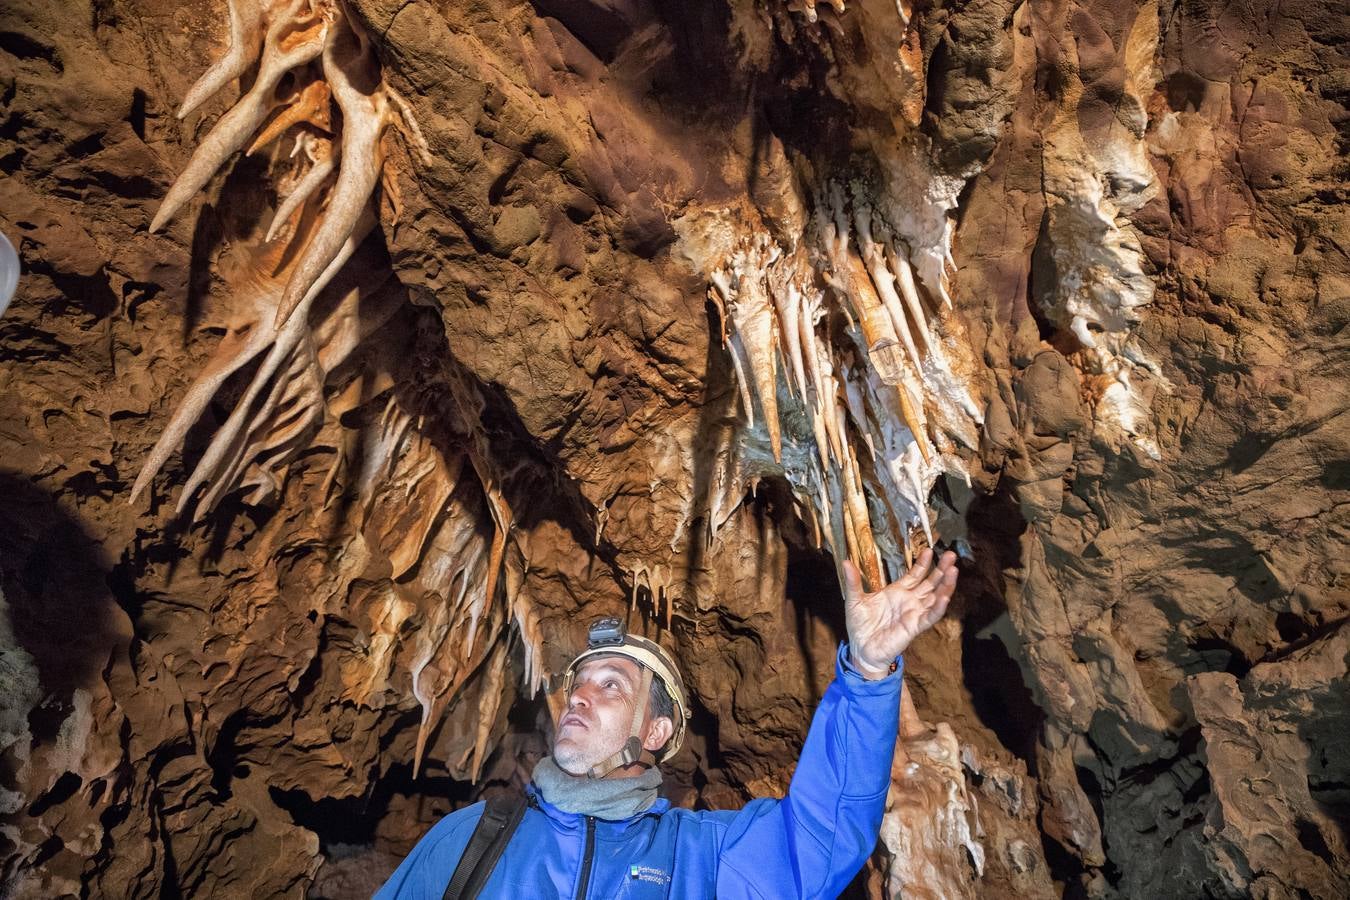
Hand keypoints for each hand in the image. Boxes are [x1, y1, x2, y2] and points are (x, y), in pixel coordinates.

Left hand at [843, 548, 957, 677]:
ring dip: (946, 585)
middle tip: (951, 555)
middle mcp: (909, 601)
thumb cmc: (860, 626)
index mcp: (897, 592)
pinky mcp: (914, 627)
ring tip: (953, 570)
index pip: (915, 575)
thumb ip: (853, 581)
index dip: (923, 563)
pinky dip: (938, 607)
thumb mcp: (855, 600)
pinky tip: (944, 597)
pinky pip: (930, 616)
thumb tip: (846, 562)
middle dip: (941, 569)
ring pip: (935, 597)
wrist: (861, 649)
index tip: (929, 549)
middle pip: (931, 583)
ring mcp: (914, 613)